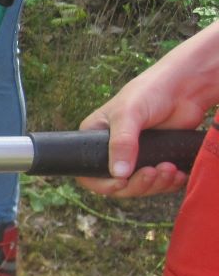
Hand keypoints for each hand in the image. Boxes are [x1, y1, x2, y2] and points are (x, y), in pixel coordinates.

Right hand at [76, 20, 218, 197]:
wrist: (185, 88)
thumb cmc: (150, 91)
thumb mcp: (128, 114)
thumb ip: (121, 144)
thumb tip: (118, 174)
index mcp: (95, 139)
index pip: (89, 174)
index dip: (103, 185)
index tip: (121, 183)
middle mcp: (112, 151)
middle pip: (117, 185)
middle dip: (137, 184)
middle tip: (153, 172)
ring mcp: (135, 157)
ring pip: (139, 187)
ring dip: (155, 184)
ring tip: (170, 169)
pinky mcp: (156, 160)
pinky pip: (158, 184)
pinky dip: (168, 184)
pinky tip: (177, 174)